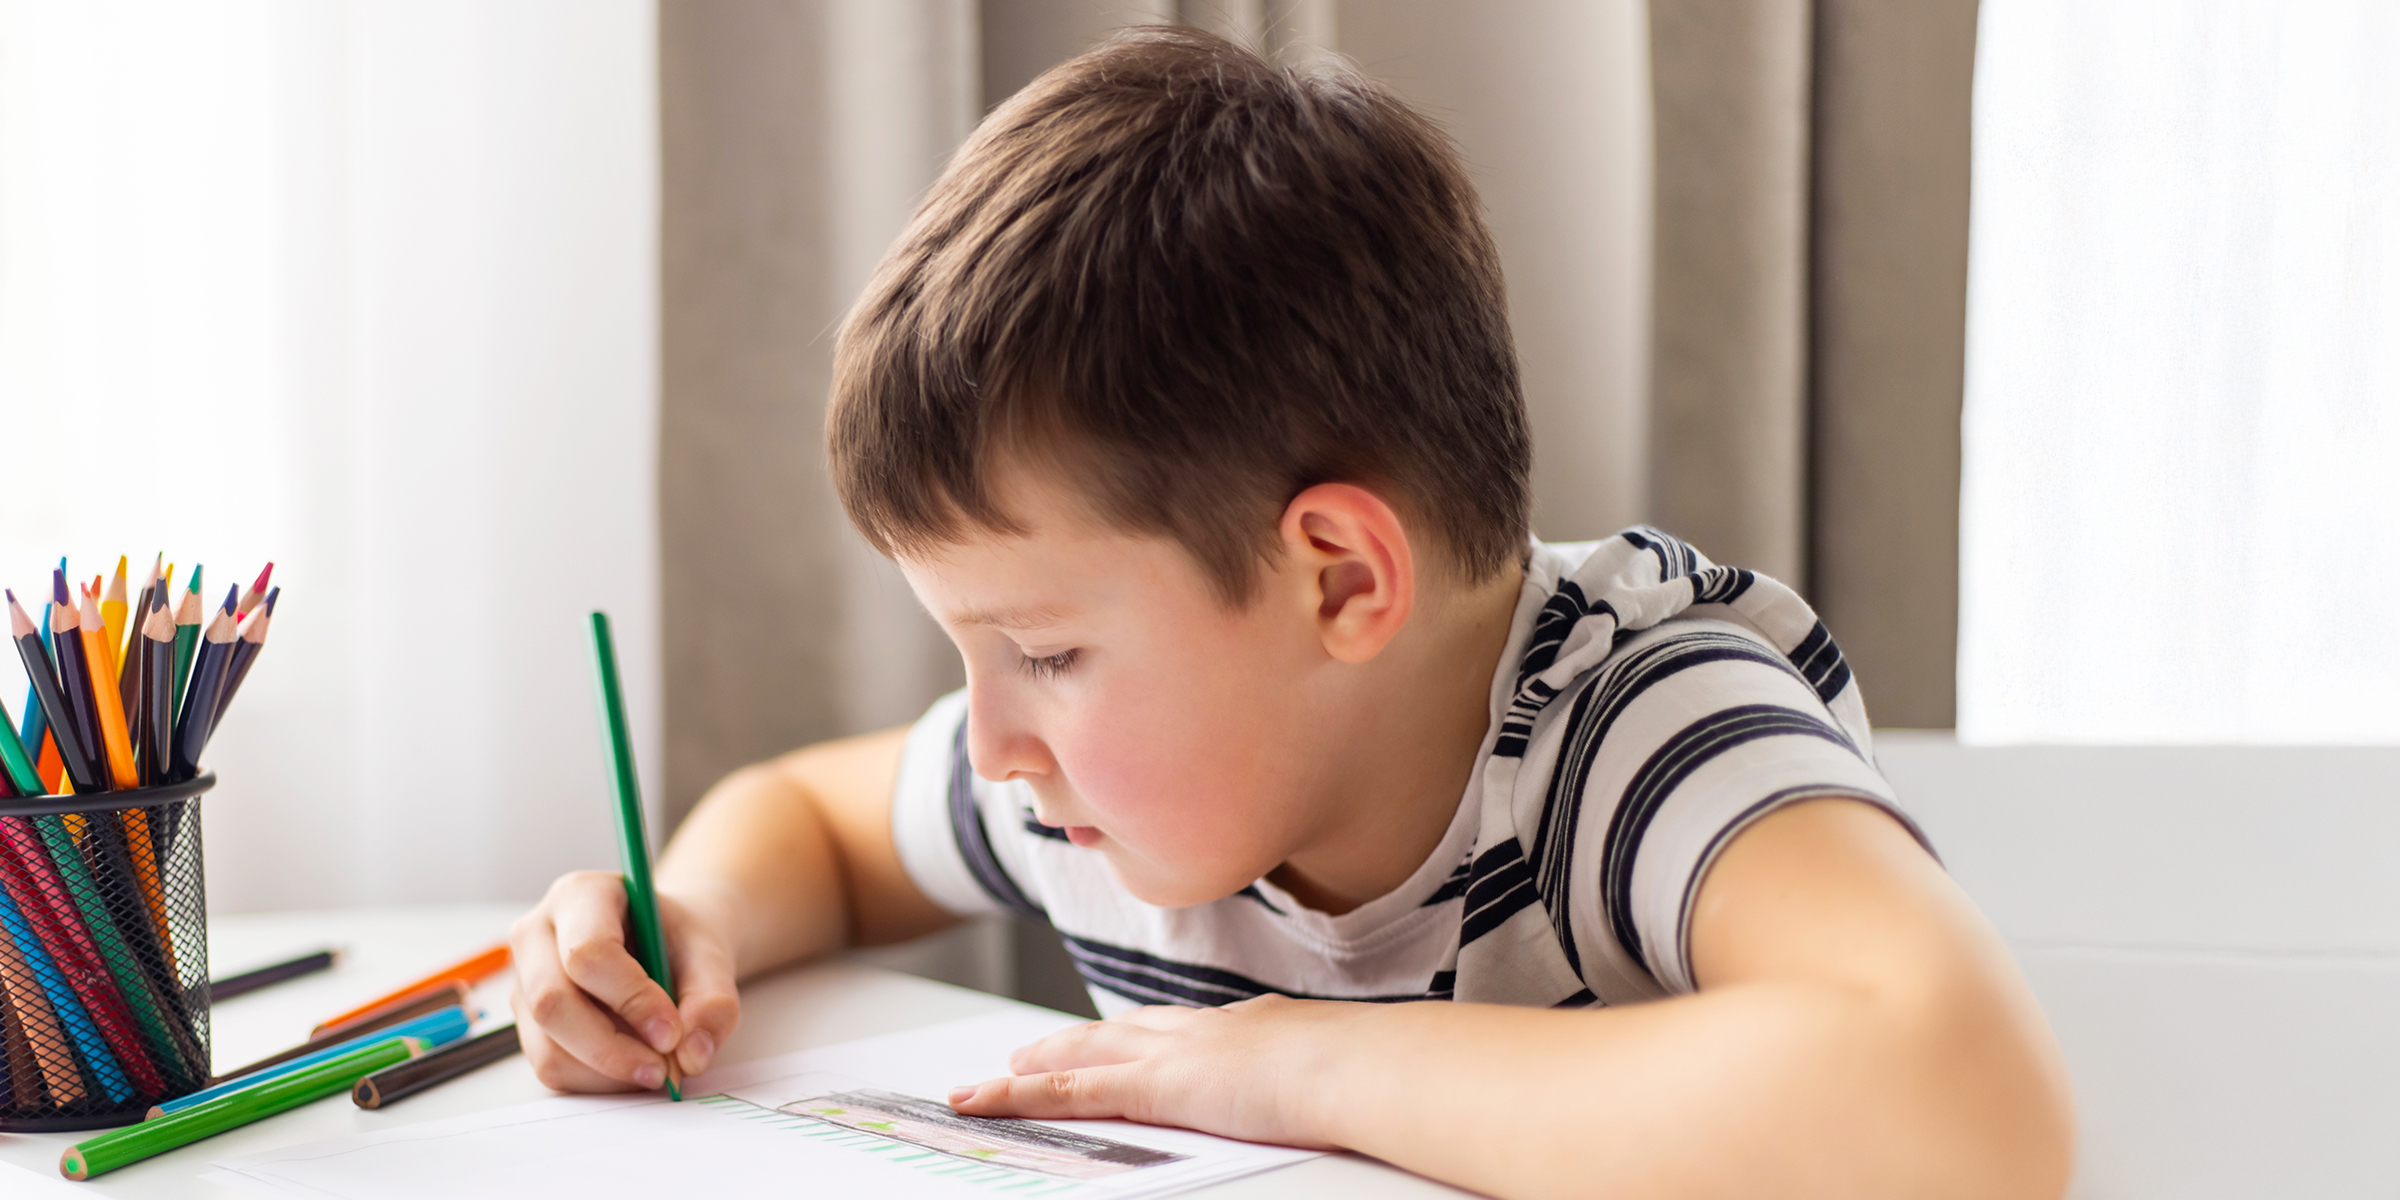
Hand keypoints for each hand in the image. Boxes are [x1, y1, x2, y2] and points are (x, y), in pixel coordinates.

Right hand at [510, 870, 741, 1092]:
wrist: (665, 945)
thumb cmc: (679, 940)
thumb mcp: (711, 954)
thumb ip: (713, 1000)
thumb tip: (693, 1054)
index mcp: (581, 895)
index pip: (588, 952)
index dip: (631, 999)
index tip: (672, 1032)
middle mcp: (537, 933)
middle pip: (552, 1002)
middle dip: (611, 1048)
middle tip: (664, 1068)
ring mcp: (524, 981)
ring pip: (548, 1045)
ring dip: (606, 1072)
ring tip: (657, 1068)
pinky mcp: (527, 1022)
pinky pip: (550, 1066)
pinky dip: (596, 1080)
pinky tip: (632, 1067)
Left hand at [945, 994, 1377, 1146]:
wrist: (1360, 1065)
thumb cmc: (1368, 1072)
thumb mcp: (1343, 1070)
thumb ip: (1324, 1076)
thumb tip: (1346, 1086)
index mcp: (1248, 1025)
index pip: (1177, 1027)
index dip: (1138, 1033)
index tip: (1119, 1039)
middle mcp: (1200, 1029)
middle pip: (1119, 1032)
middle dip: (1073, 1042)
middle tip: (1032, 1050)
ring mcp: (1173, 1054)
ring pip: (1082, 1057)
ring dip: (1032, 1066)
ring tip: (995, 1075)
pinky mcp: (1153, 1086)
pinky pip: (1069, 1093)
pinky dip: (1021, 1094)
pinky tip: (986, 1097)